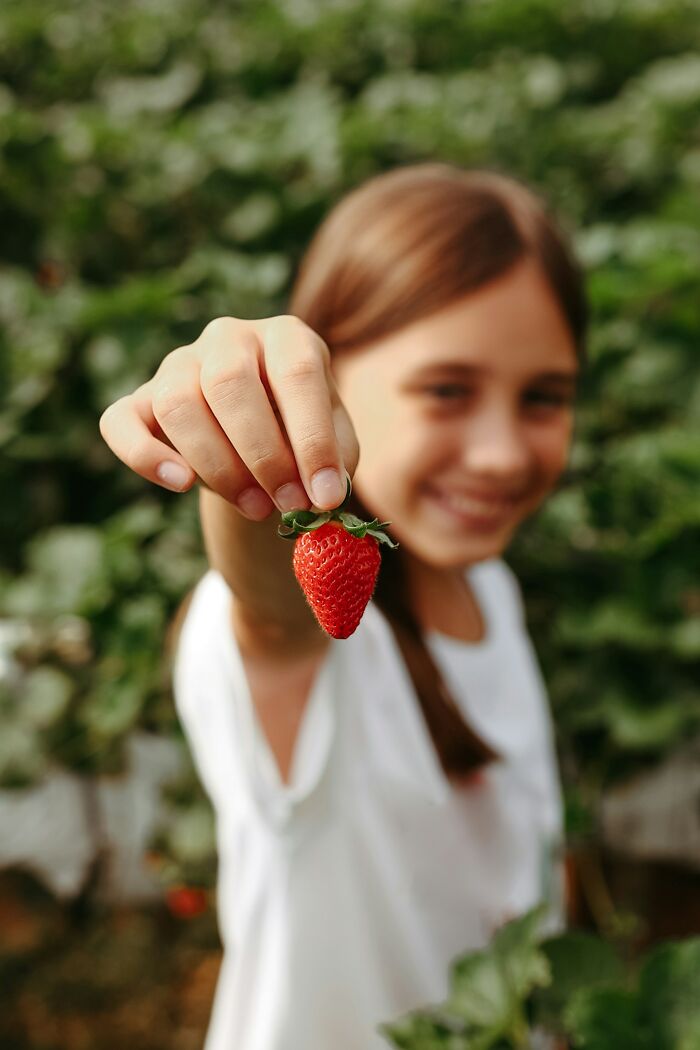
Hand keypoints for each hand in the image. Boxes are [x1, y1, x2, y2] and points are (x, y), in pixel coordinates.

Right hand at [98, 315, 358, 519]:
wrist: (261, 439)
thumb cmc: (303, 435)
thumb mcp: (335, 442)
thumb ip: (335, 460)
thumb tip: (324, 495)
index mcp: (285, 336)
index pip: (297, 373)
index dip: (313, 440)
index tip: (326, 497)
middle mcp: (229, 338)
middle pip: (229, 382)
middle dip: (262, 454)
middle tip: (287, 505)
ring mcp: (179, 363)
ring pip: (178, 403)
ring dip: (217, 465)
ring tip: (256, 507)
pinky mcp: (139, 399)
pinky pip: (121, 422)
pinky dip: (145, 456)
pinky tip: (181, 484)